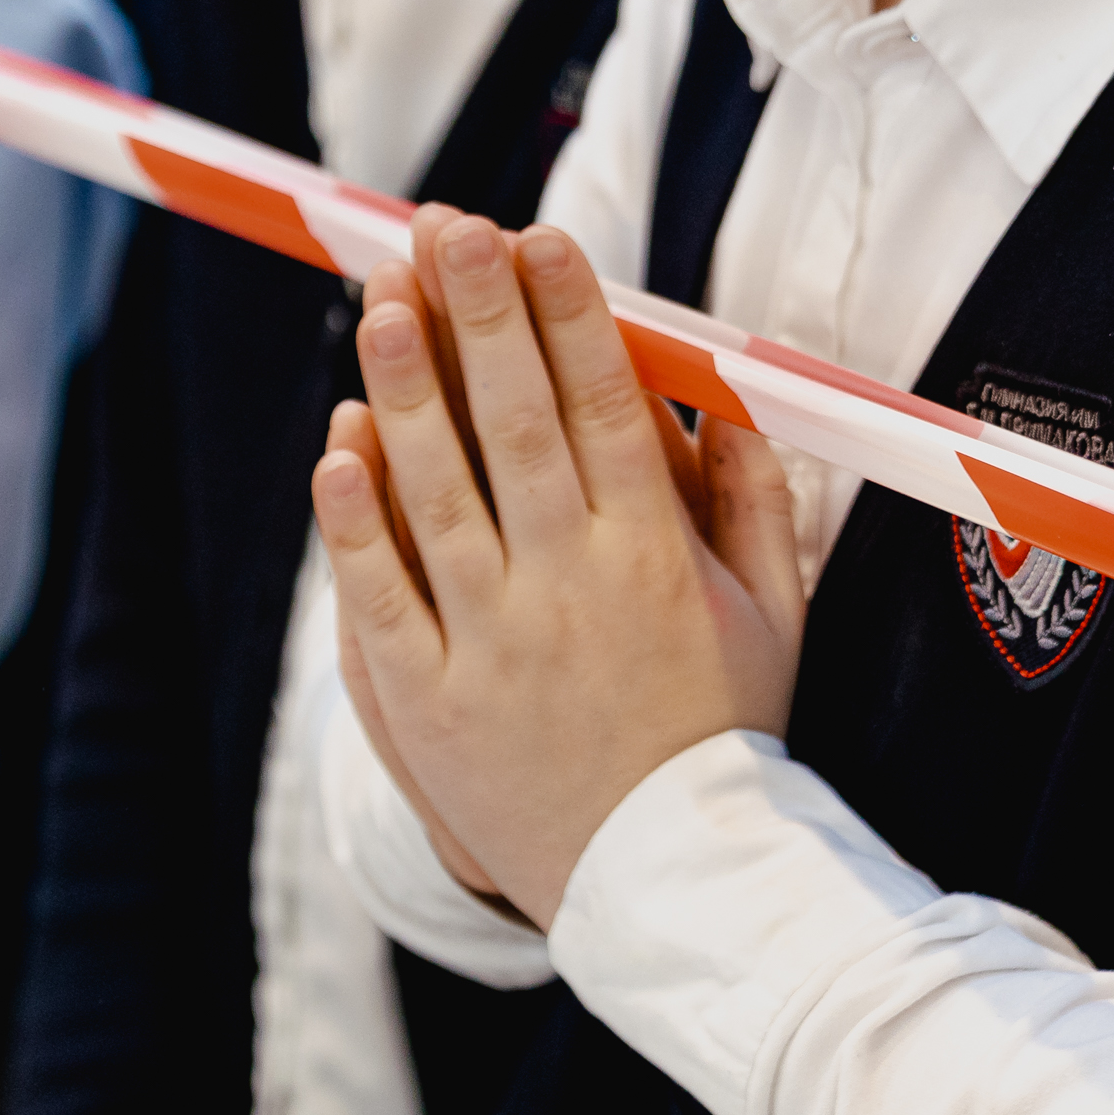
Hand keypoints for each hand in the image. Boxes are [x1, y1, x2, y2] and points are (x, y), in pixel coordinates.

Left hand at [307, 207, 804, 924]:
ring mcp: (494, 647)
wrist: (668, 890)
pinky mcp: (429, 704)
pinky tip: (337, 449)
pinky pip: (381, 599)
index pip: (606, 408)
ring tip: (382, 302)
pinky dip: (356, 523)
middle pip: (516, 426)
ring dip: (407, 392)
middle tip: (449, 224)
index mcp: (657, 559)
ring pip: (438, 497)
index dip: (571, 315)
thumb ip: (755, 499)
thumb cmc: (724, 735)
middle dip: (482, 315)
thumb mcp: (777, 616)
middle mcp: (571, 590)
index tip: (544, 235)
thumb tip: (721, 393)